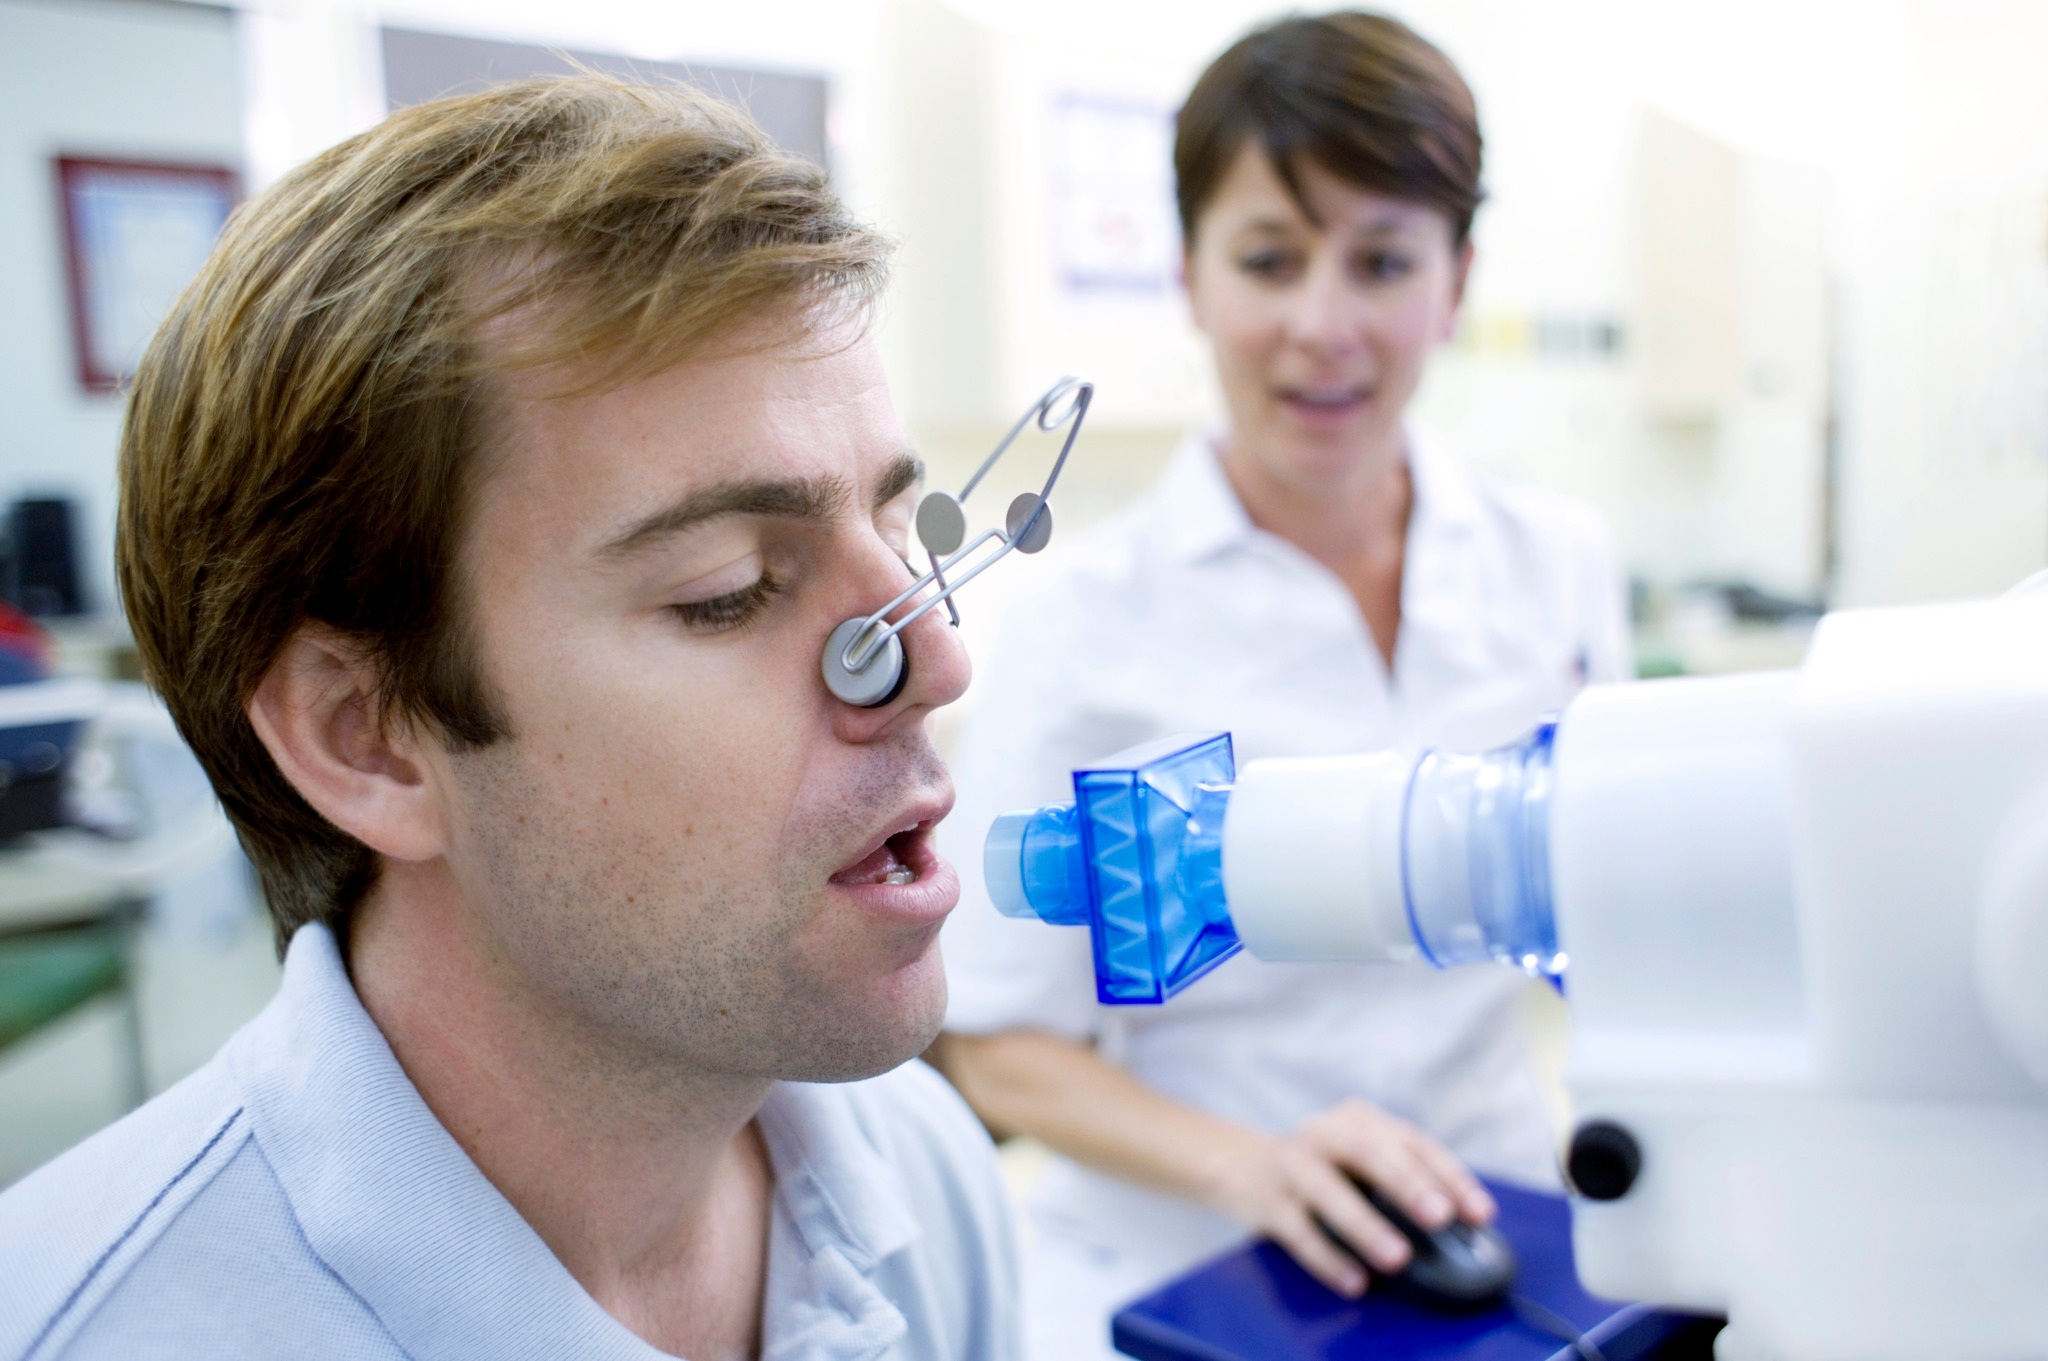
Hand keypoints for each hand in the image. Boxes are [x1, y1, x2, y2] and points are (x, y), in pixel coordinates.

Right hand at [1202, 1099, 1496, 1297]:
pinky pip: (1298, 1231)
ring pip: (1328, 1190)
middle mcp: (1326, 1133)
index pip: (1413, 1142)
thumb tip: (1459, 1228)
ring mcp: (1293, 1164)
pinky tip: (1355, 1282)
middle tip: (1440, 1217)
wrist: (1241, 1165)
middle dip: (1408, 1185)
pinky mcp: (1267, 1199)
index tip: (1480, 1213)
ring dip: (1365, 1224)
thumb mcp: (1360, 1159)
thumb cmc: (1323, 1168)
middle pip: (1369, 1152)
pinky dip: (1328, 1258)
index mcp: (1360, 1120)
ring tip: (1397, 1257)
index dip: (1450, 1177)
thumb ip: (1401, 1180)